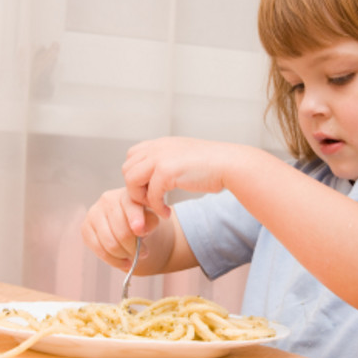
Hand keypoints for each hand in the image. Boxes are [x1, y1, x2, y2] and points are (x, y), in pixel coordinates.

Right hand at [81, 188, 156, 270]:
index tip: (142, 233)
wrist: (125, 221)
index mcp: (126, 194)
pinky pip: (98, 249)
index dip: (136, 220)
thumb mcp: (151, 218)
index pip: (131, 207)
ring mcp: (94, 213)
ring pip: (110, 243)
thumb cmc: (141, 219)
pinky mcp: (85, 227)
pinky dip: (112, 260)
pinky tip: (123, 262)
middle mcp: (108, 199)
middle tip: (143, 254)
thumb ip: (150, 221)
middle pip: (122, 231)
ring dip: (124, 255)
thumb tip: (143, 229)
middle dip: (134, 247)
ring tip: (133, 259)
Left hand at [122, 137, 236, 216]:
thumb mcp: (185, 156)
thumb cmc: (213, 165)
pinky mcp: (166, 171)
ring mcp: (160, 157)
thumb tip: (158, 175)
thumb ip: (169, 161)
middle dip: (136, 189)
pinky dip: (157, 208)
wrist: (230, 164)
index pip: (132, 156)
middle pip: (128, 169)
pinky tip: (167, 213)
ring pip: (132, 181)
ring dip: (142, 198)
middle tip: (152, 201)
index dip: (137, 175)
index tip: (150, 189)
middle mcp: (158, 147)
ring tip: (158, 207)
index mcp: (161, 143)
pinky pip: (150, 195)